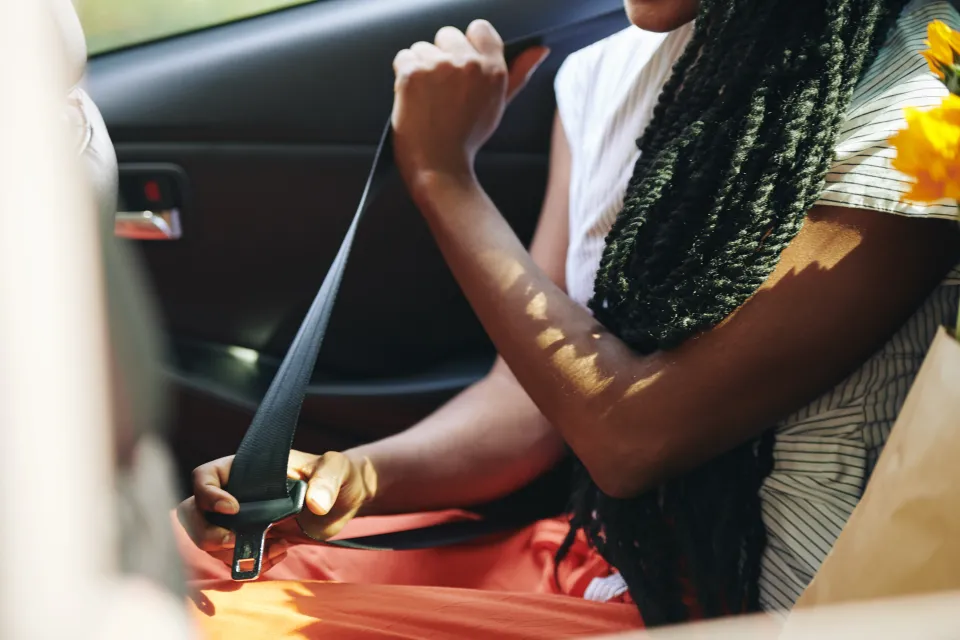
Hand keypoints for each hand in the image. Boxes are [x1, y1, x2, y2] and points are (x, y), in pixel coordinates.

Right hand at [176, 450, 377, 570]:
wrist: (344, 501)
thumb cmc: (336, 474)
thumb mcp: (335, 468)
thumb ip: (326, 480)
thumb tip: (314, 503)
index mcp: (246, 468)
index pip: (205, 476)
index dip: (209, 494)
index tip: (233, 509)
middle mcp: (235, 493)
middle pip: (193, 514)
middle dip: (205, 534)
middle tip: (233, 542)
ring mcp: (240, 520)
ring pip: (210, 541)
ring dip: (233, 553)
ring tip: (275, 547)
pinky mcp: (252, 541)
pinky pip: (234, 559)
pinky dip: (250, 564)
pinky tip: (279, 554)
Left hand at [391, 20, 549, 194]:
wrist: (439, 168)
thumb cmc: (467, 140)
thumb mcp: (498, 105)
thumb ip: (519, 73)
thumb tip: (540, 50)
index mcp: (493, 69)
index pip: (479, 29)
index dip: (466, 45)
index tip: (460, 66)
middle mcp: (468, 64)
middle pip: (447, 35)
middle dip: (441, 57)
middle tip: (442, 90)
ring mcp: (439, 67)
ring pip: (422, 47)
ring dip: (420, 67)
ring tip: (428, 98)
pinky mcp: (413, 73)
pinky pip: (403, 57)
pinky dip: (403, 76)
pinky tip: (413, 98)